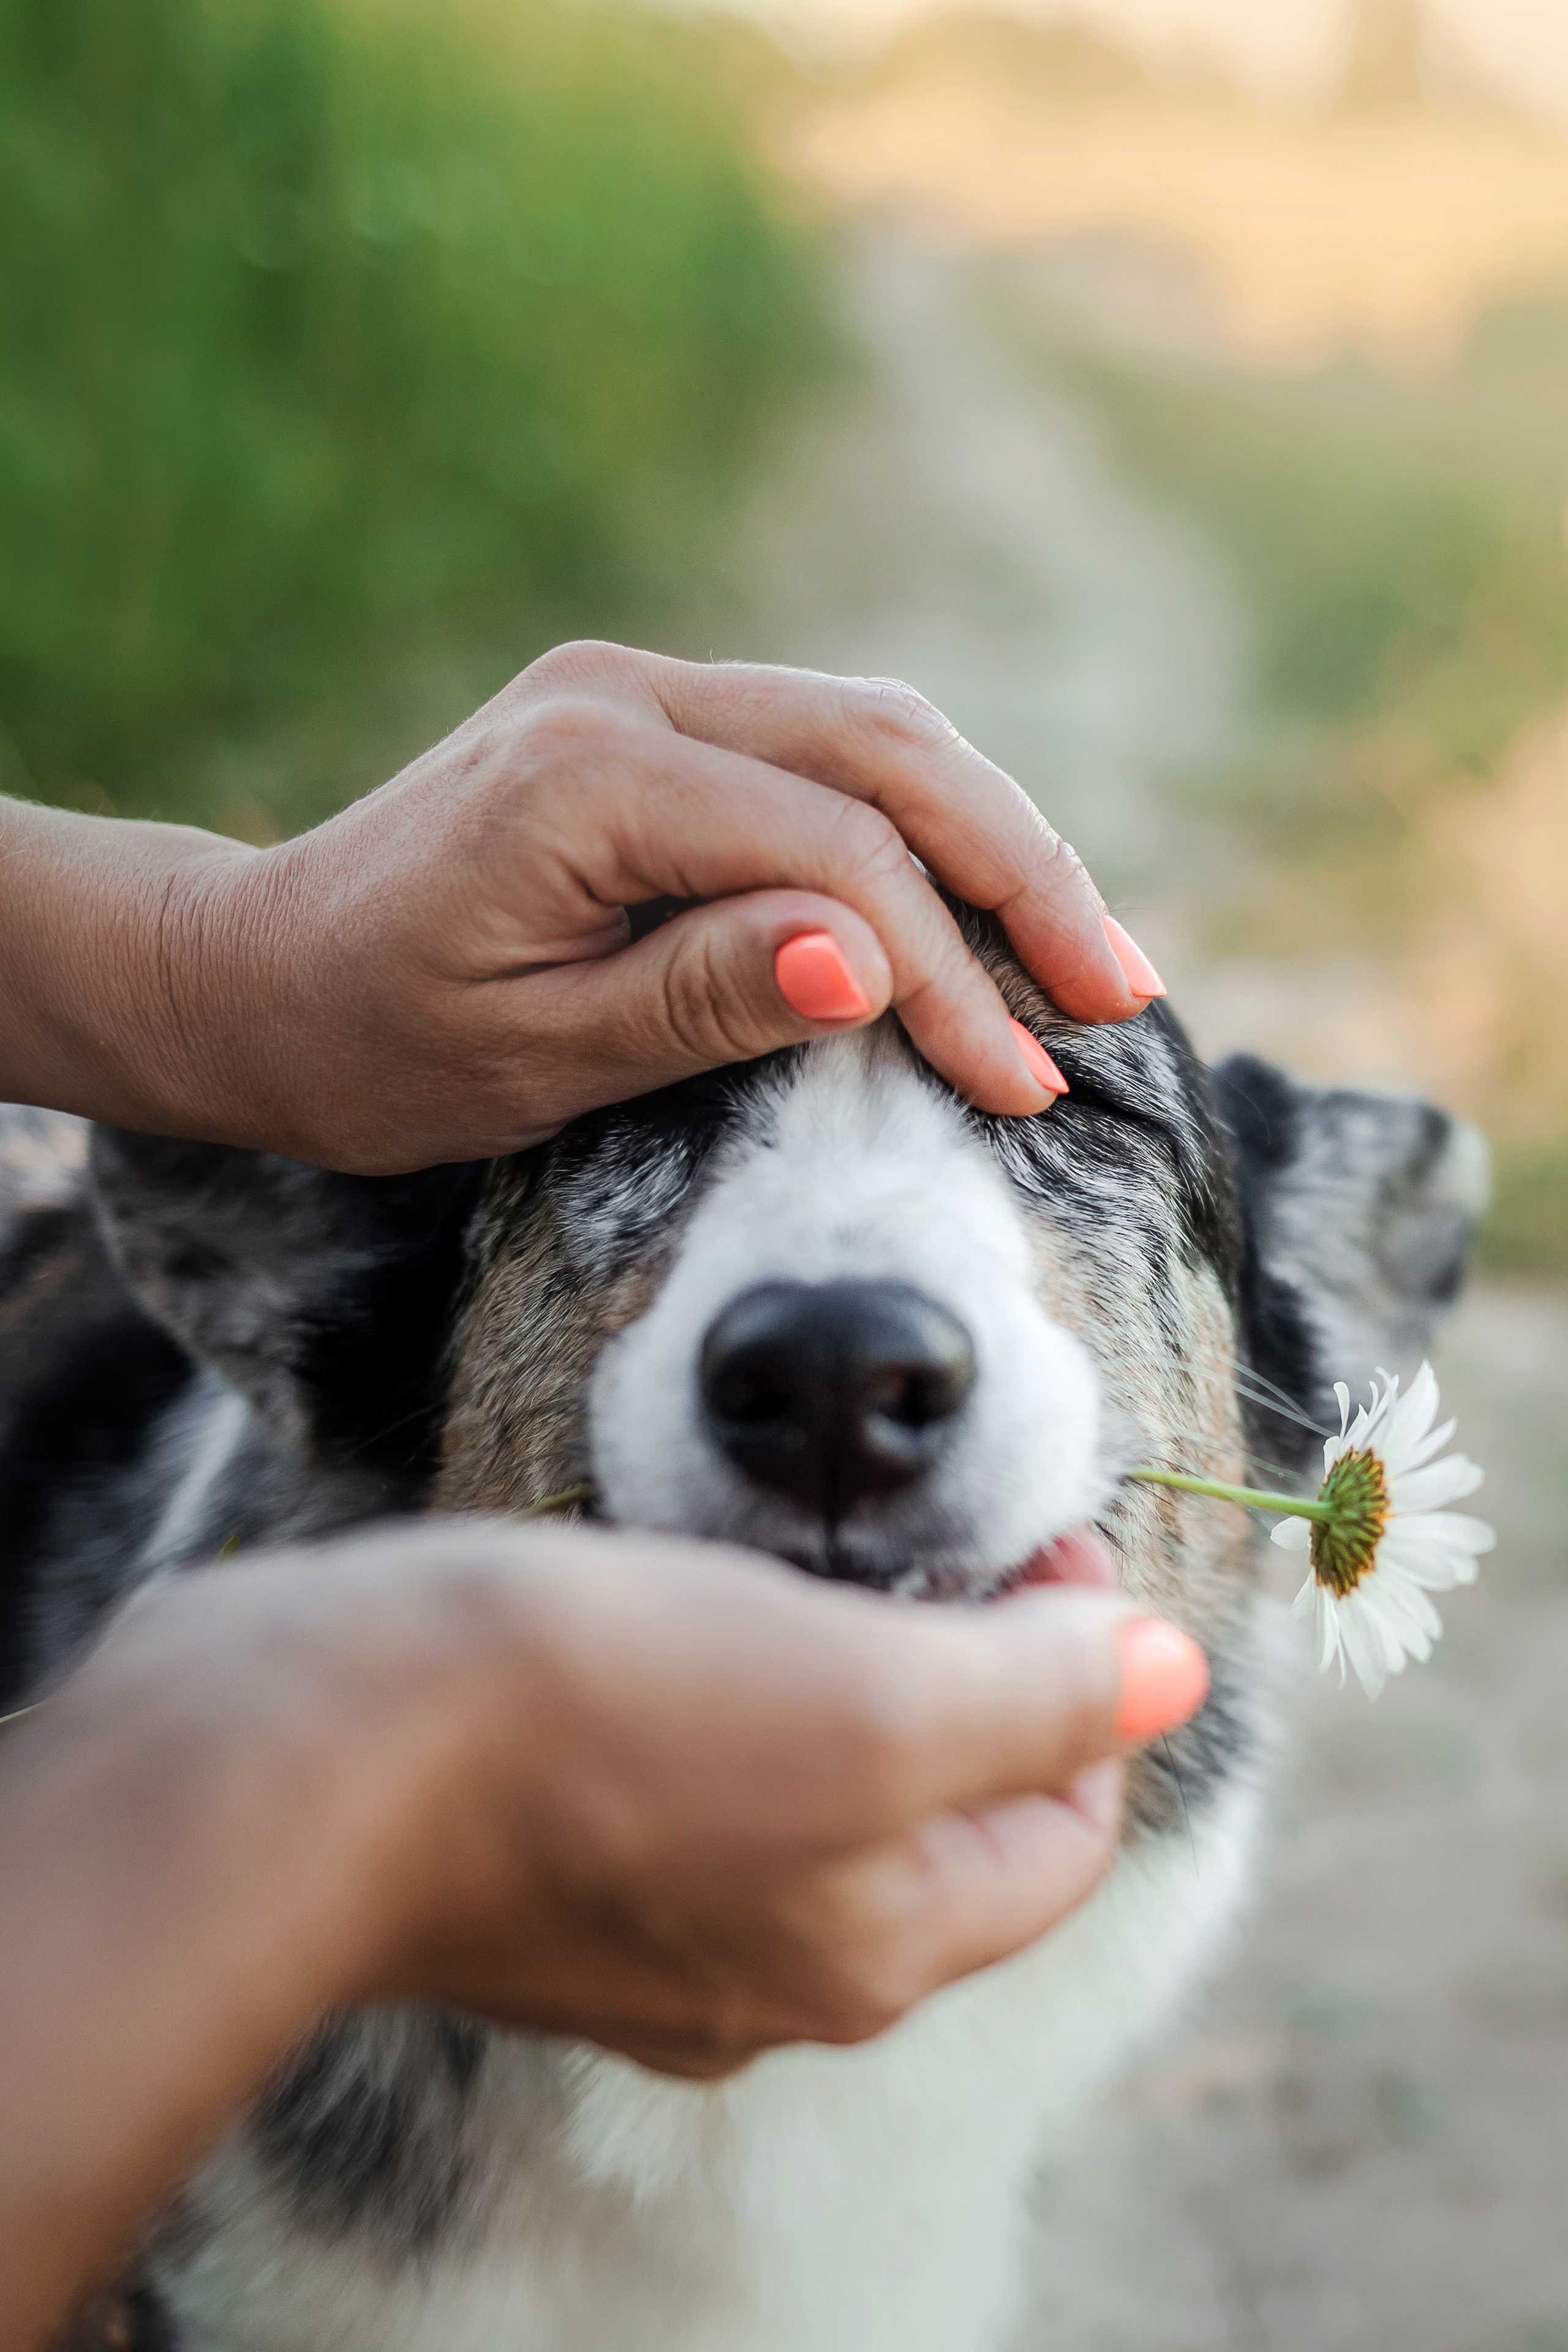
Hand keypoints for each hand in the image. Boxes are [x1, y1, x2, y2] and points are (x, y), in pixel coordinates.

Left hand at [0, 644, 1162, 1172]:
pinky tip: (986, 896)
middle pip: (887, 752)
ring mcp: (640, 689)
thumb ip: (696, 995)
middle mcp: (625, 694)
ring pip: (876, 732)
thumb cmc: (374, 1041)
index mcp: (589, 775)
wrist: (259, 973)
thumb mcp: (526, 1055)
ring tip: (1089, 952)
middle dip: (1024, 873)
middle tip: (1119, 995)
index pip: (833, 855)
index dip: (947, 973)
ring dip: (996, 834)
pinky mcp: (652, 720)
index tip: (1019, 1088)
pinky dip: (923, 820)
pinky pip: (826, 748)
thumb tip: (866, 958)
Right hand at [0, 1520, 1207, 2340]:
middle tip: (923, 1536)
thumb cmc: (591, 1714)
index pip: (1063, 1826)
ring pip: (815, 1795)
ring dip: (843, 1674)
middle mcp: (771, 1974)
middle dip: (969, 1670)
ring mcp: (650, 1935)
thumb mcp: (865, 1702)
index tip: (1032, 1535)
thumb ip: (1034, 1696)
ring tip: (801, 1555)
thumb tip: (1173, 1670)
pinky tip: (679, 1608)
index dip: (1083, 1672)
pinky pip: (695, 1782)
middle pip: (943, 1814)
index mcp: (872, 1948)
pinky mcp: (551, 1870)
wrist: (300, 1748)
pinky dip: (726, 1692)